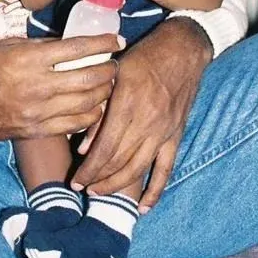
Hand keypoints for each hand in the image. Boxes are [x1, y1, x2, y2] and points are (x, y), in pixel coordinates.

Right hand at [0, 33, 123, 141]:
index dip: (102, 43)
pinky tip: (93, 107)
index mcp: (29, 59)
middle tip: (115, 64)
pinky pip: (75, 124)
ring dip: (104, 92)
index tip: (115, 40)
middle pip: (90, 77)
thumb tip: (67, 45)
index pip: (78, 48)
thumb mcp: (5, 48)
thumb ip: (37, 47)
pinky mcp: (36, 131)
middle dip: (109, 69)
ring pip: (88, 103)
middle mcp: (38, 85)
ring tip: (107, 84)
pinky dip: (90, 115)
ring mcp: (38, 111)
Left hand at [70, 18, 211, 212]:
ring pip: (139, 169)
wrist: (182, 50)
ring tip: (100, 192)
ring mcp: (164, 131)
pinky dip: (155, 190)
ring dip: (118, 186)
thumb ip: (99, 109)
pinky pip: (166, 168)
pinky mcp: (176, 135)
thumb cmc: (142, 58)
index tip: (76, 179)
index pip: (106, 148)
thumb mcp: (114, 74)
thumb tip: (82, 146)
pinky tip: (144, 207)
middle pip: (120, 162)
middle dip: (98, 179)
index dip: (89, 168)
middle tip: (81, 187)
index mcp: (128, 104)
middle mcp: (147, 121)